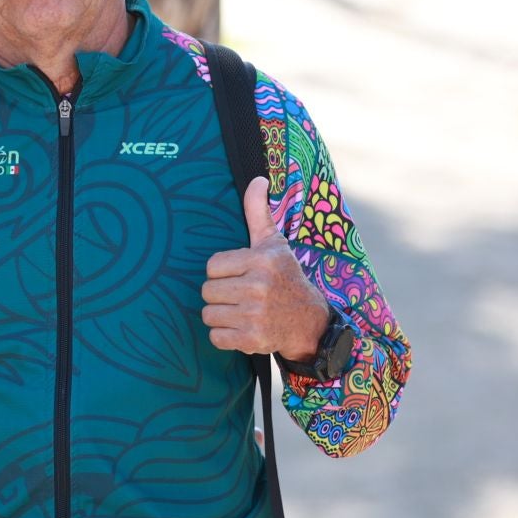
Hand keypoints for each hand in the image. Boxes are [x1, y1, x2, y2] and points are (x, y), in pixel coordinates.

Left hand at [202, 176, 331, 357]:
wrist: (309, 322)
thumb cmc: (285, 277)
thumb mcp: (274, 243)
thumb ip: (258, 212)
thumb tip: (257, 178)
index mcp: (260, 260)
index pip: (212, 266)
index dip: (223, 272)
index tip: (240, 275)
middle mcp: (258, 286)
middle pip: (207, 290)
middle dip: (221, 294)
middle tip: (241, 295)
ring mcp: (255, 315)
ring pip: (208, 314)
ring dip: (221, 315)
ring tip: (241, 311)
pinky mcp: (252, 340)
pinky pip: (215, 337)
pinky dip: (225, 336)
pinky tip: (242, 328)